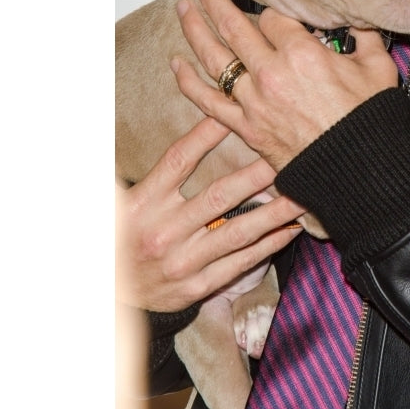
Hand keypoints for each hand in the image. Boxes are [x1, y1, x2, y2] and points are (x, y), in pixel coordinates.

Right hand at [115, 115, 304, 312]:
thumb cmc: (122, 234)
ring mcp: (182, 262)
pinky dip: (269, 246)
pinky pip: (240, 263)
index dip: (207, 134)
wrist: (107, 294)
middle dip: (257, 174)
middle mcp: (164, 232)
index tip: (235, 114)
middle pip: (219, 196)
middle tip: (287, 155)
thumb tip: (167, 128)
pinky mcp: (197, 286)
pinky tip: (292, 229)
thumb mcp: (118, 199)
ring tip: (303, 193)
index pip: (180, 159)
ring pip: (238, 232)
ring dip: (275, 212)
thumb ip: (142, 167)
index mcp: (144, 202)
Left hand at [171, 0, 397, 171]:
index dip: (272, 10)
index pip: (273, 18)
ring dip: (195, 31)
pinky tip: (178, 64)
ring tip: (183, 10)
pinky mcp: (246, 126)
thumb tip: (357, 17)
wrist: (359, 169)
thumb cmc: (368, 119)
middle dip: (215, 2)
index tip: (272, 8)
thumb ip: (363, 35)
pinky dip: (189, 82)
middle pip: (234, 27)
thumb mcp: (376, 67)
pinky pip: (209, 101)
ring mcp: (253, 100)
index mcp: (301, 53)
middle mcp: (270, 72)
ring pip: (214, 58)